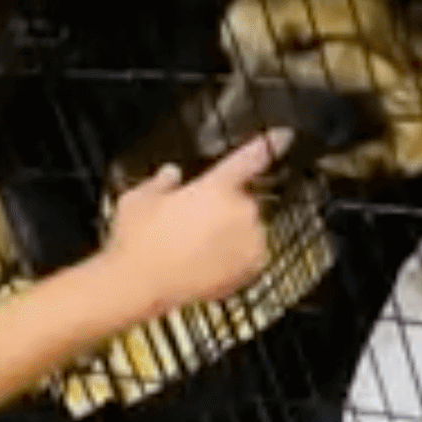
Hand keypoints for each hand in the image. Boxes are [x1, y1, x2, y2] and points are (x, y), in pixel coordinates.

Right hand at [98, 129, 294, 315]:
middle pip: (243, 200)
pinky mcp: (251, 269)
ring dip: (231, 233)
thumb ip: (161, 182)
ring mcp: (248, 241)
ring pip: (248, 229)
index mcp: (216, 187)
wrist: (139, 285)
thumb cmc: (138, 241)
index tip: (283, 135)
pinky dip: (235, 257)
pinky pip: (250, 255)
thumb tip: (170, 175)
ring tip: (196, 247)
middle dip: (223, 207)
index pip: (252, 157)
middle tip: (192, 223)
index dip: (271, 142)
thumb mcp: (139, 198)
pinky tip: (206, 262)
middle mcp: (239, 212)